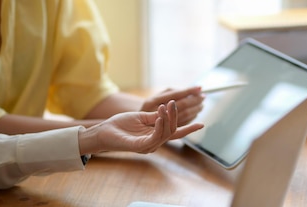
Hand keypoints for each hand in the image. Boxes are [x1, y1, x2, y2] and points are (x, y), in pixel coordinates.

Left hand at [78, 100, 203, 153]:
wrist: (103, 131)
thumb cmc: (120, 124)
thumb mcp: (141, 117)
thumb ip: (155, 116)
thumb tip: (168, 109)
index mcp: (155, 136)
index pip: (176, 133)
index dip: (189, 129)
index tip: (203, 123)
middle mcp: (154, 143)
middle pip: (173, 131)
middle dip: (176, 116)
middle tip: (174, 103)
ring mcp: (148, 146)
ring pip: (166, 133)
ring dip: (168, 118)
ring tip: (166, 106)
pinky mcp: (140, 147)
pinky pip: (155, 136)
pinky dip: (160, 126)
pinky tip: (160, 116)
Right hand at [142, 86, 204, 125]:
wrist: (136, 124)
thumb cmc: (151, 107)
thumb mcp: (157, 97)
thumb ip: (173, 92)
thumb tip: (194, 90)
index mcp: (151, 102)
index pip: (175, 95)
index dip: (188, 91)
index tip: (199, 88)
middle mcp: (155, 113)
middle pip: (181, 106)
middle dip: (194, 100)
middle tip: (203, 96)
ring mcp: (160, 124)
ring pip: (184, 115)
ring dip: (195, 109)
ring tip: (202, 104)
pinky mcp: (165, 132)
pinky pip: (183, 124)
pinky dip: (192, 117)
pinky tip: (196, 113)